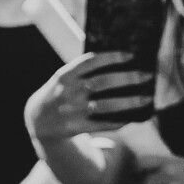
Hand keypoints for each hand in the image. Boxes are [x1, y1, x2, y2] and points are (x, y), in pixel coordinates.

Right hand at [25, 51, 152, 141]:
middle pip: (102, 82)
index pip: (91, 61)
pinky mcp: (75, 127)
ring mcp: (71, 111)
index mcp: (64, 76)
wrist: (37, 120)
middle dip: (127, 78)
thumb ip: (84, 71)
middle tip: (146, 75)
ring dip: (129, 102)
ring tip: (146, 98)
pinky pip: (102, 124)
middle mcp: (67, 92)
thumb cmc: (59, 93)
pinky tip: (132, 117)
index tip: (131, 56)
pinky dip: (119, 121)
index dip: (112, 57)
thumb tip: (121, 66)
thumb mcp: (63, 78)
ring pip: (105, 105)